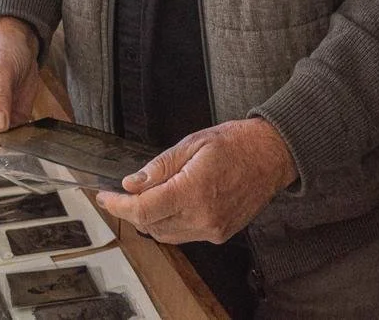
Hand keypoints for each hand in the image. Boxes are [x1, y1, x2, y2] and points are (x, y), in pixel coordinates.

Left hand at [95, 117, 297, 243]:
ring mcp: (213, 229)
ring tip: (144, 197)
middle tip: (121, 193)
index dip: (118, 205)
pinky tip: (168, 205)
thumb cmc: (237, 143)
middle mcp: (203, 216)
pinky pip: (183, 235)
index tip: (105, 197)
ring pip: (165, 234)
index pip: (143, 209)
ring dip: (148, 219)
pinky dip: (168, 223)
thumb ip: (160, 166)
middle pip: (151, 225)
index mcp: (194, 190)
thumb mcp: (193, 143)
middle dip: (130, 210)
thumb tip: (132, 183)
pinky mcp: (220, 234)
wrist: (273, 155)